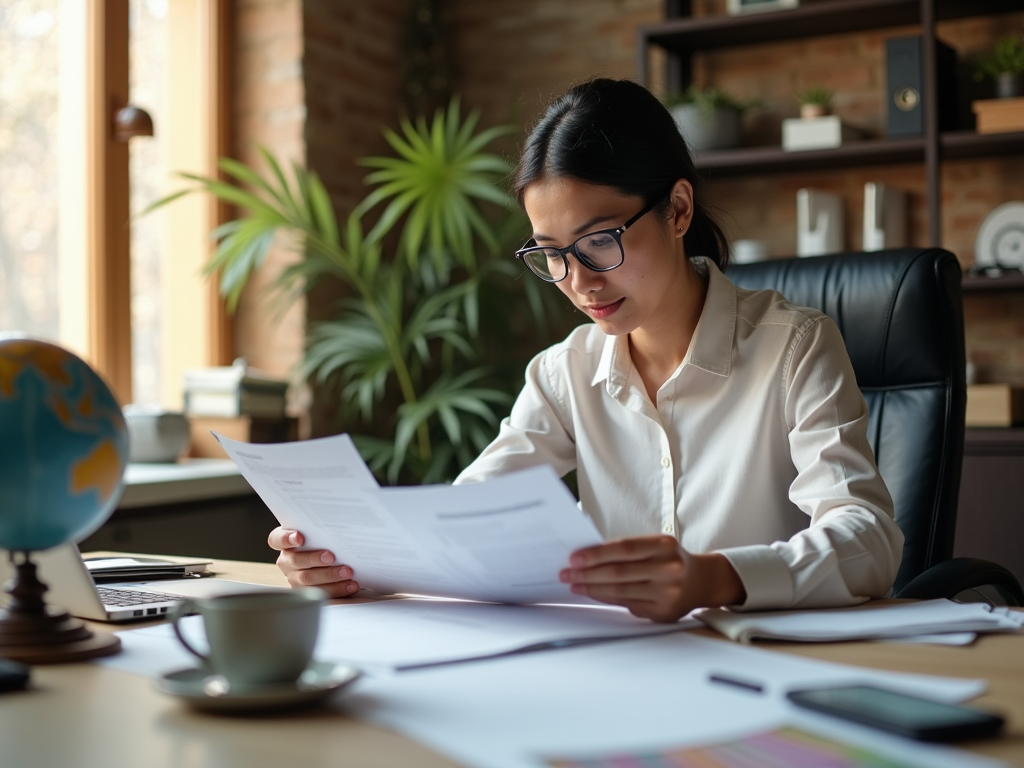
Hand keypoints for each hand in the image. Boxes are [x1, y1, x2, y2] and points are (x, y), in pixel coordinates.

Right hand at [267, 527, 360, 598]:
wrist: (327, 558)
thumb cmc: (322, 542)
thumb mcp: (318, 533)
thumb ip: (320, 530)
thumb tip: (341, 525)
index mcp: (285, 543)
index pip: (277, 539)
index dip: (286, 539)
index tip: (299, 537)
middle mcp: (286, 561)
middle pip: (295, 561)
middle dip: (314, 559)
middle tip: (330, 557)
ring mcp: (294, 578)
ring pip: (307, 579)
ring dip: (329, 575)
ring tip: (347, 572)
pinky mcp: (307, 592)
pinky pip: (321, 592)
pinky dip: (338, 589)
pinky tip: (350, 584)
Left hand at [558, 535, 745, 622]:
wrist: (701, 581)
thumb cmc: (669, 559)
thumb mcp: (654, 545)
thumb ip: (626, 550)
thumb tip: (587, 557)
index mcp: (664, 545)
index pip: (623, 549)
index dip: (596, 554)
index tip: (573, 558)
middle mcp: (668, 569)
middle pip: (619, 572)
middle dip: (587, 573)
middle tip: (566, 573)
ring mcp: (667, 593)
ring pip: (620, 592)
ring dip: (592, 588)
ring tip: (574, 584)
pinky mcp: (663, 612)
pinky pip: (626, 605)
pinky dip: (605, 599)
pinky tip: (592, 593)